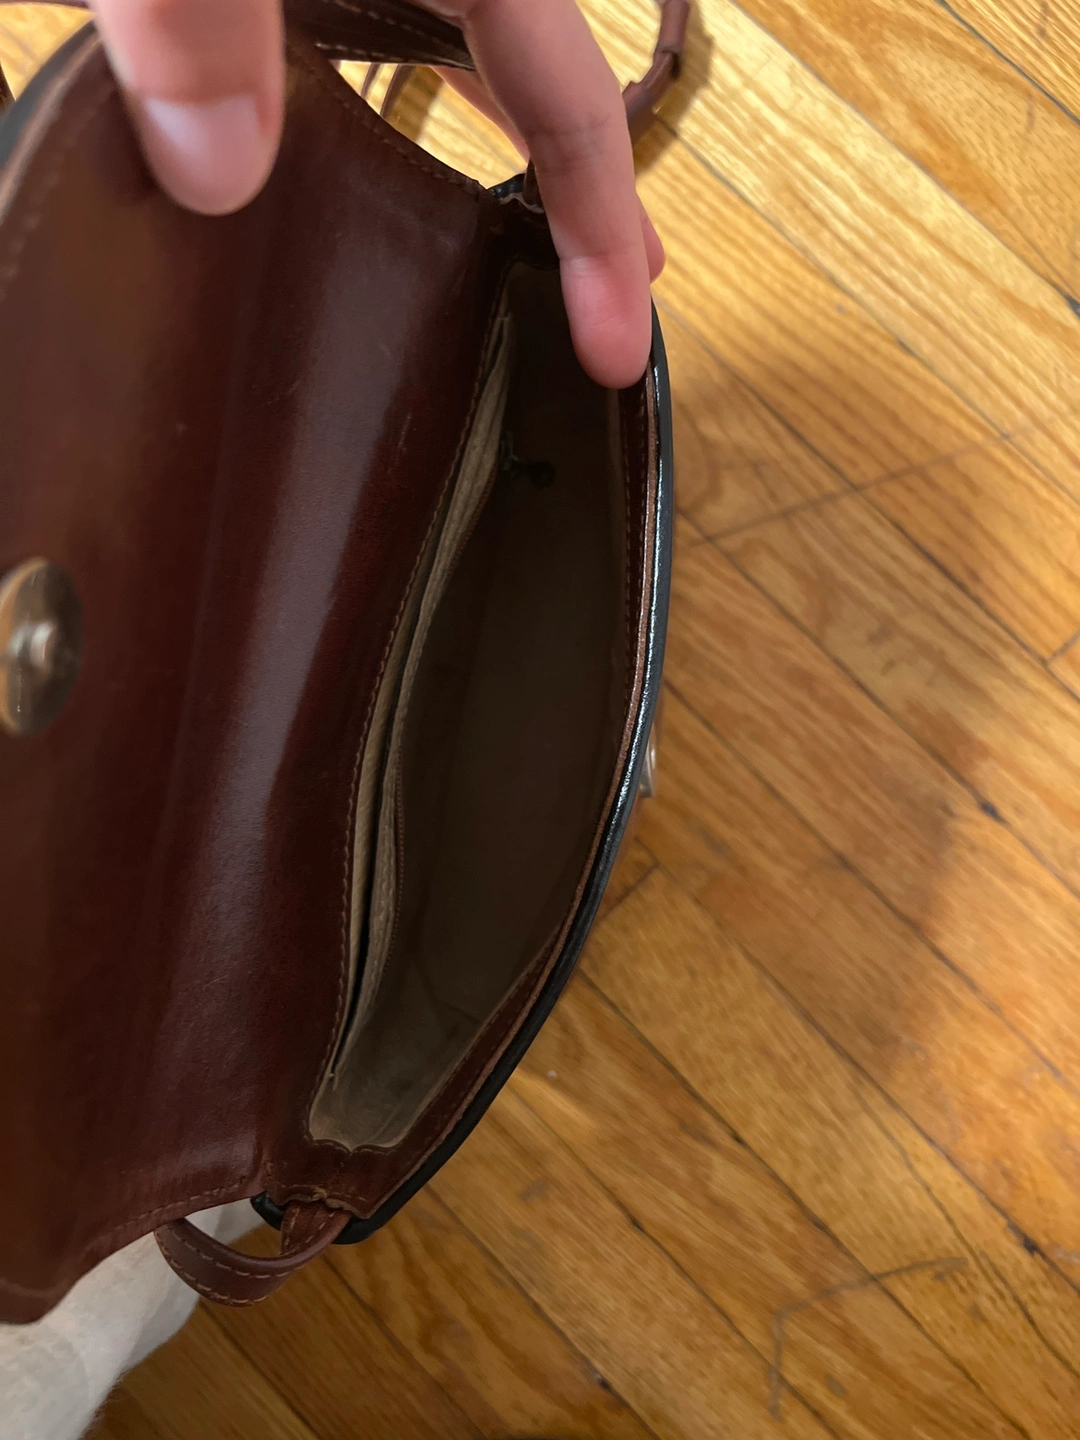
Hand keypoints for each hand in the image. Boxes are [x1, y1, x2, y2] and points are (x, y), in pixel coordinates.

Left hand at [90, 0, 661, 387]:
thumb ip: (193, 9)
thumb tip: (215, 171)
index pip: (568, 104)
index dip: (602, 233)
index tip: (615, 341)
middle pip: (538, 68)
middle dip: (576, 191)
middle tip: (593, 289)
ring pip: (463, 32)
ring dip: (491, 130)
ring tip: (503, 222)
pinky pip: (369, 12)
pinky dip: (384, 74)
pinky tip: (337, 109)